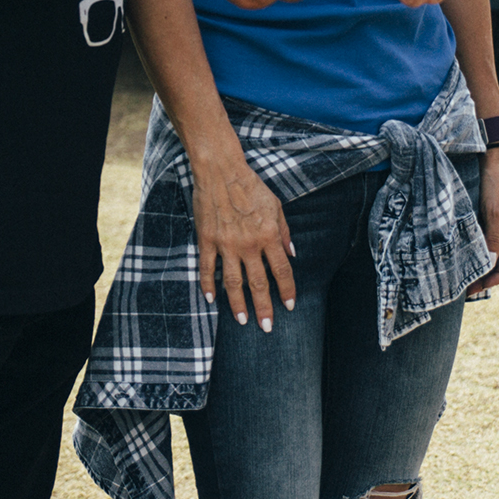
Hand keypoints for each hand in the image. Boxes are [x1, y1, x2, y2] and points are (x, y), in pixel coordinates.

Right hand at [192, 154, 297, 329]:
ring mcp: (226, 244)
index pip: (281, 270)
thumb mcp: (276, 205)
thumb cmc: (251, 186)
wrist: (221, 171)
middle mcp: (249, 244)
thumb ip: (284, 231)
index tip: (289, 306)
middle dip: (264, 308)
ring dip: (238, 304)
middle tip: (267, 327)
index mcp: (269, 235)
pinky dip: (208, 286)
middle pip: (258, 283)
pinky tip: (212, 300)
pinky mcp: (207, 241)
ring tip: (242, 320)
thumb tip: (292, 253)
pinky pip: (207, 269)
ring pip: (233, 283)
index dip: (287, 290)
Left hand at [466, 147, 498, 295]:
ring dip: (481, 268)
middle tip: (469, 289)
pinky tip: (465, 262)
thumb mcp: (493, 212)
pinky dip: (477, 255)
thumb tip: (489, 263)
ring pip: (493, 255)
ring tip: (465, 281)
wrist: (490, 163)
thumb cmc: (495, 185)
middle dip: (488, 276)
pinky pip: (485, 244)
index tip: (484, 285)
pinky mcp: (490, 223)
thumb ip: (492, 237)